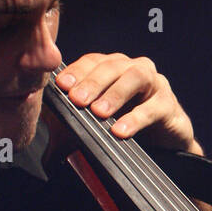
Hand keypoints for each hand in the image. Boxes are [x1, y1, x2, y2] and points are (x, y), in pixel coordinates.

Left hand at [54, 53, 201, 153]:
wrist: (162, 148)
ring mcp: (154, 83)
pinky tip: (121, 130)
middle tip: (77, 100)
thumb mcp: (92, 126)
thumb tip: (43, 134)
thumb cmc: (125, 129)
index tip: (61, 85)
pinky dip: (136, 118)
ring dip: (114, 93)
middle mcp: (132, 69)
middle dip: (92, 82)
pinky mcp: (168, 104)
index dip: (76, 71)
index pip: (91, 61)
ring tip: (99, 112)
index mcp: (112, 69)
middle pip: (111, 66)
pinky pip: (153, 106)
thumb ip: (68, 126)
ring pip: (135, 76)